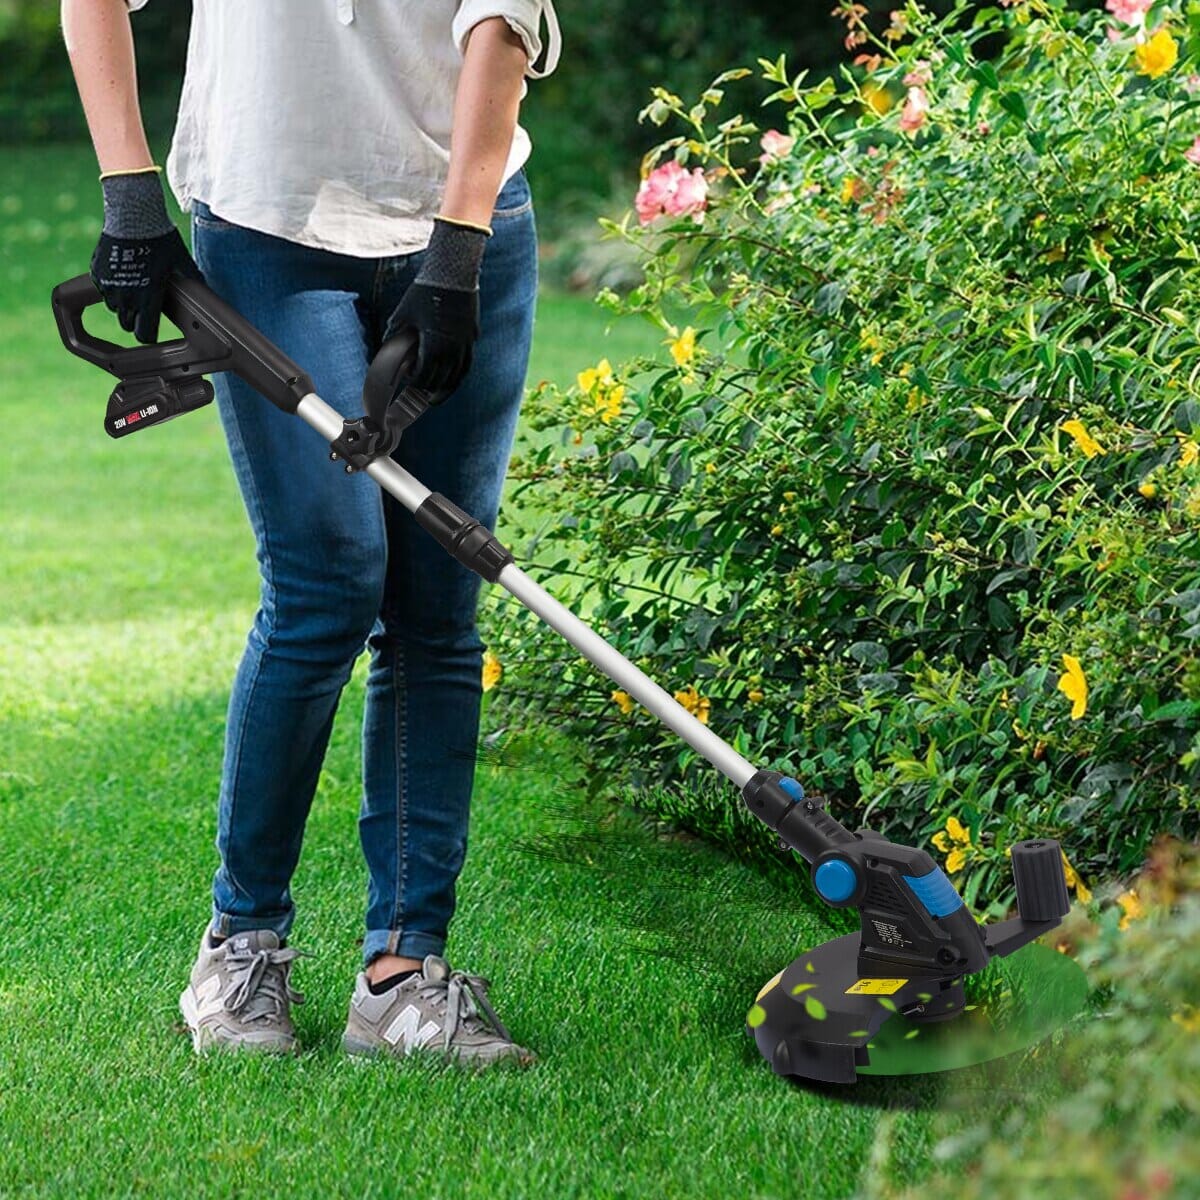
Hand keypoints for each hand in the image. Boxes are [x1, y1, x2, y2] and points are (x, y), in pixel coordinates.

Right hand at [89, 167, 204, 343]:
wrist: (134, 215)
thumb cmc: (161, 238)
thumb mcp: (183, 261)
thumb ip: (193, 280)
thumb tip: (208, 291)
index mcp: (148, 298)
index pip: (144, 334)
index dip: (149, 336)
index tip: (152, 332)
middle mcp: (126, 296)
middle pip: (127, 325)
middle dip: (136, 320)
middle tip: (145, 308)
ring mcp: (109, 286)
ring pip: (115, 308)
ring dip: (123, 304)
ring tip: (135, 289)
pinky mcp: (97, 273)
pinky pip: (103, 291)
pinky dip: (112, 288)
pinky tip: (123, 275)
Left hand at [382, 216, 489, 393]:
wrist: (453, 272)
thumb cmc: (424, 291)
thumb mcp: (403, 314)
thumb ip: (395, 337)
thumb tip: (387, 354)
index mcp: (433, 344)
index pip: (423, 375)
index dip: (413, 383)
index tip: (406, 386)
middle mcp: (452, 348)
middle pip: (439, 380)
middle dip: (425, 390)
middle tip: (415, 399)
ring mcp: (465, 344)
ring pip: (456, 377)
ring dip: (444, 390)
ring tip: (433, 399)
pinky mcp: (472, 338)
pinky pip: (467, 365)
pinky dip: (458, 377)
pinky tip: (451, 382)